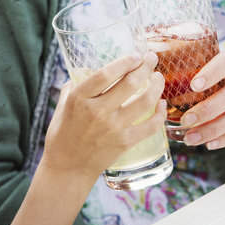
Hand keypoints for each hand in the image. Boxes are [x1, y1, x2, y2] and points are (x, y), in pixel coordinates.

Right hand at [41, 51, 165, 181]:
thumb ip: (73, 87)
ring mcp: (113, 127)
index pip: (107, 73)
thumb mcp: (62, 107)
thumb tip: (85, 70)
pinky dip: (160, 113)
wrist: (68, 168)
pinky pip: (150, 125)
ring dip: (157, 86)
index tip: (136, 55)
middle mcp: (97, 111)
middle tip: (152, 59)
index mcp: (80, 98)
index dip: (125, 61)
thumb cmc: (62, 136)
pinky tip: (162, 104)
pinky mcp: (125, 142)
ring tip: (159, 77)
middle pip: (130, 83)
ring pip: (144, 101)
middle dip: (146, 66)